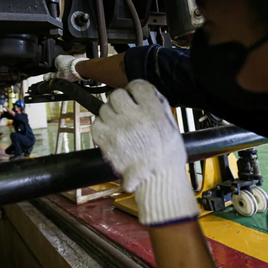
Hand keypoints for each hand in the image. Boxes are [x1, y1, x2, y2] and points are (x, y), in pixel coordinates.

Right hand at [44, 55, 88, 81]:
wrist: (80, 69)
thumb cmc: (69, 71)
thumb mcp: (58, 76)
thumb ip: (52, 76)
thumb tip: (46, 77)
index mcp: (57, 58)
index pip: (53, 65)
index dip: (54, 71)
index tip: (56, 76)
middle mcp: (64, 57)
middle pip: (60, 65)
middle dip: (61, 71)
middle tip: (63, 77)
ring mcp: (71, 58)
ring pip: (67, 65)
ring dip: (67, 70)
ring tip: (69, 76)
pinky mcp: (77, 61)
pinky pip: (73, 66)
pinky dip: (73, 70)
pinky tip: (74, 74)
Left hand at [92, 80, 198, 225]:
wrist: (157, 181)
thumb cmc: (167, 155)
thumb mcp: (172, 126)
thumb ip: (159, 106)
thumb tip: (149, 92)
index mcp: (153, 112)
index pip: (138, 86)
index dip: (136, 89)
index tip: (135, 95)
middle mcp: (133, 118)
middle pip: (117, 95)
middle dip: (122, 100)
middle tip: (126, 110)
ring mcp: (117, 129)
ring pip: (104, 108)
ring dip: (111, 113)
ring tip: (120, 123)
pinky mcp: (105, 141)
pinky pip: (96, 123)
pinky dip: (102, 125)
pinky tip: (111, 131)